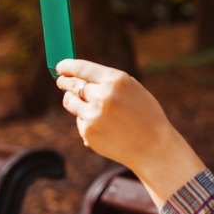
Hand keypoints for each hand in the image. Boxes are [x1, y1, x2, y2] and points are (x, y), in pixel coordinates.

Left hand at [56, 59, 204, 206]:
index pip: (82, 68)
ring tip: (88, 106)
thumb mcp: (133, 91)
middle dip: (65, 82)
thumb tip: (78, 76)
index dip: (67, 66)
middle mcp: (102, 95)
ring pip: (70, 102)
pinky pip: (80, 120)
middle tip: (62, 81)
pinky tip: (105, 128)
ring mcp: (93, 115)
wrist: (153, 147)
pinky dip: (87, 121)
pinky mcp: (88, 132)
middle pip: (72, 84)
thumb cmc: (146, 116)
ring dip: (72, 100)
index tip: (60, 66)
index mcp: (116, 80)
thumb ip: (108, 82)